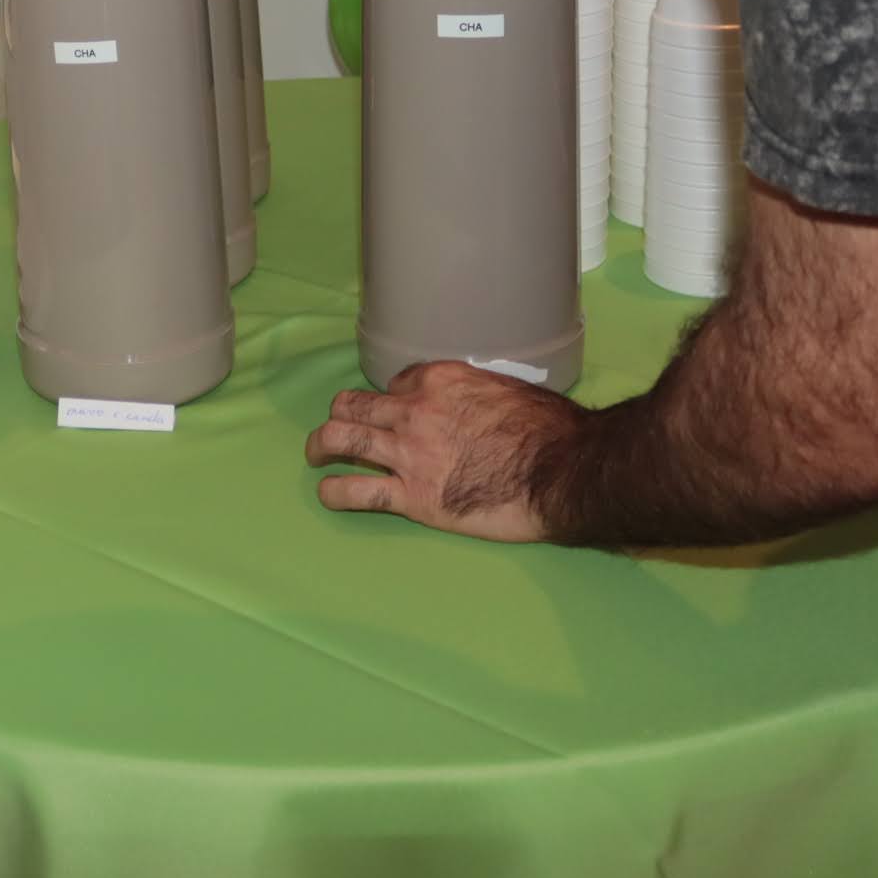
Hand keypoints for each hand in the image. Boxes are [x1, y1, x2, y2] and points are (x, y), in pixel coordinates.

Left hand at [305, 362, 587, 541]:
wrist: (562, 471)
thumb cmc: (552, 431)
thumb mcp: (511, 390)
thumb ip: (479, 394)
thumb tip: (478, 405)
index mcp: (440, 380)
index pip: (396, 384)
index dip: (393, 398)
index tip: (397, 411)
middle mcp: (415, 410)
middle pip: (356, 404)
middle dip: (342, 412)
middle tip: (337, 425)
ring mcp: (409, 453)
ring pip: (342, 439)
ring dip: (321, 445)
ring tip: (315, 454)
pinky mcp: (412, 497)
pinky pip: (356, 491)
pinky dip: (335, 491)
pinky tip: (329, 492)